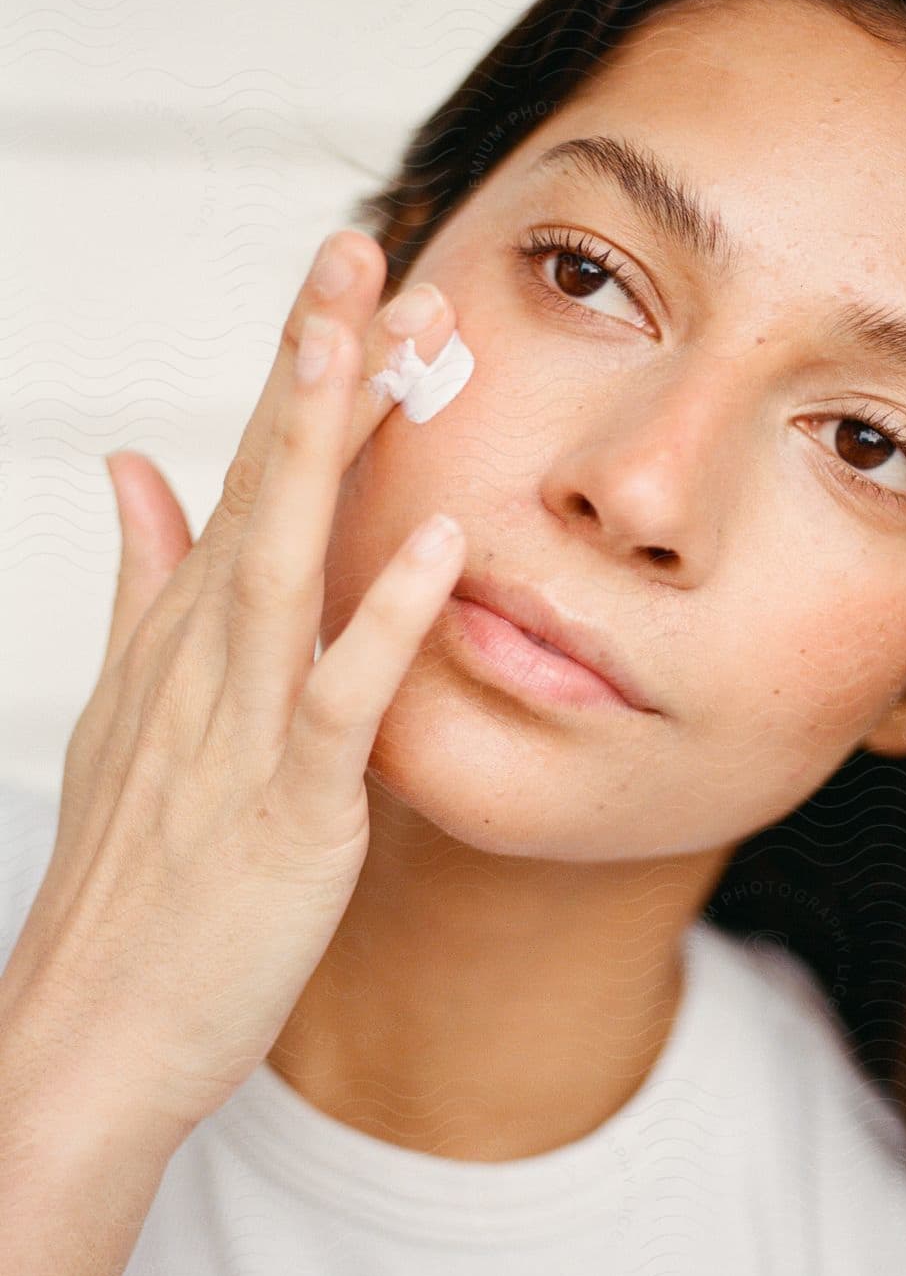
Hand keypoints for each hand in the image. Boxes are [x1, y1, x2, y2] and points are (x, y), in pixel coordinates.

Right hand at [0, 231, 465, 1150]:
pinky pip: (341, 698)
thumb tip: (137, 469)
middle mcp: (206, 654)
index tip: (352, 278)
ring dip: (330, 443)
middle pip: (264, 484)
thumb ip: (145, 580)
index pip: (249, 473)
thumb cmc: (131, 873)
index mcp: (186, 629)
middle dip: (312, 363)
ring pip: (289, 555)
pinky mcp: (285, 804)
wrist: (91, 1027)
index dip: (299, 373)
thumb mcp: (129, 706)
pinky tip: (444, 542)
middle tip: (362, 247)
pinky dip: (387, 618)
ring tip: (378, 337)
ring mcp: (239, 723)